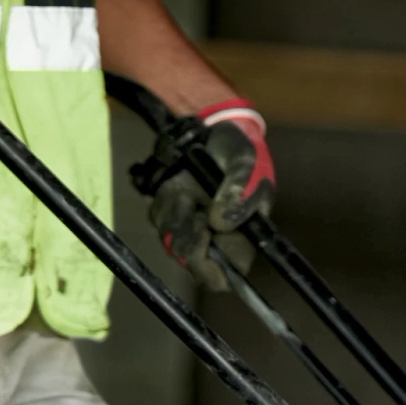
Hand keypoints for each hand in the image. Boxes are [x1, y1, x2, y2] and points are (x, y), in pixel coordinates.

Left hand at [149, 101, 272, 269]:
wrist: (208, 127)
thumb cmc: (235, 148)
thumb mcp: (245, 161)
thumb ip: (239, 191)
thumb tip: (221, 222)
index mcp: (241, 237)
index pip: (227, 277)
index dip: (214, 269)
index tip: (207, 239)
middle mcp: (214, 240)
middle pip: (196, 269)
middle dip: (191, 245)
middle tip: (195, 217)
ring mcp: (189, 229)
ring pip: (173, 244)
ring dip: (179, 215)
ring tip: (189, 189)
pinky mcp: (169, 215)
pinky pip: (160, 219)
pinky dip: (167, 200)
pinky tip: (179, 183)